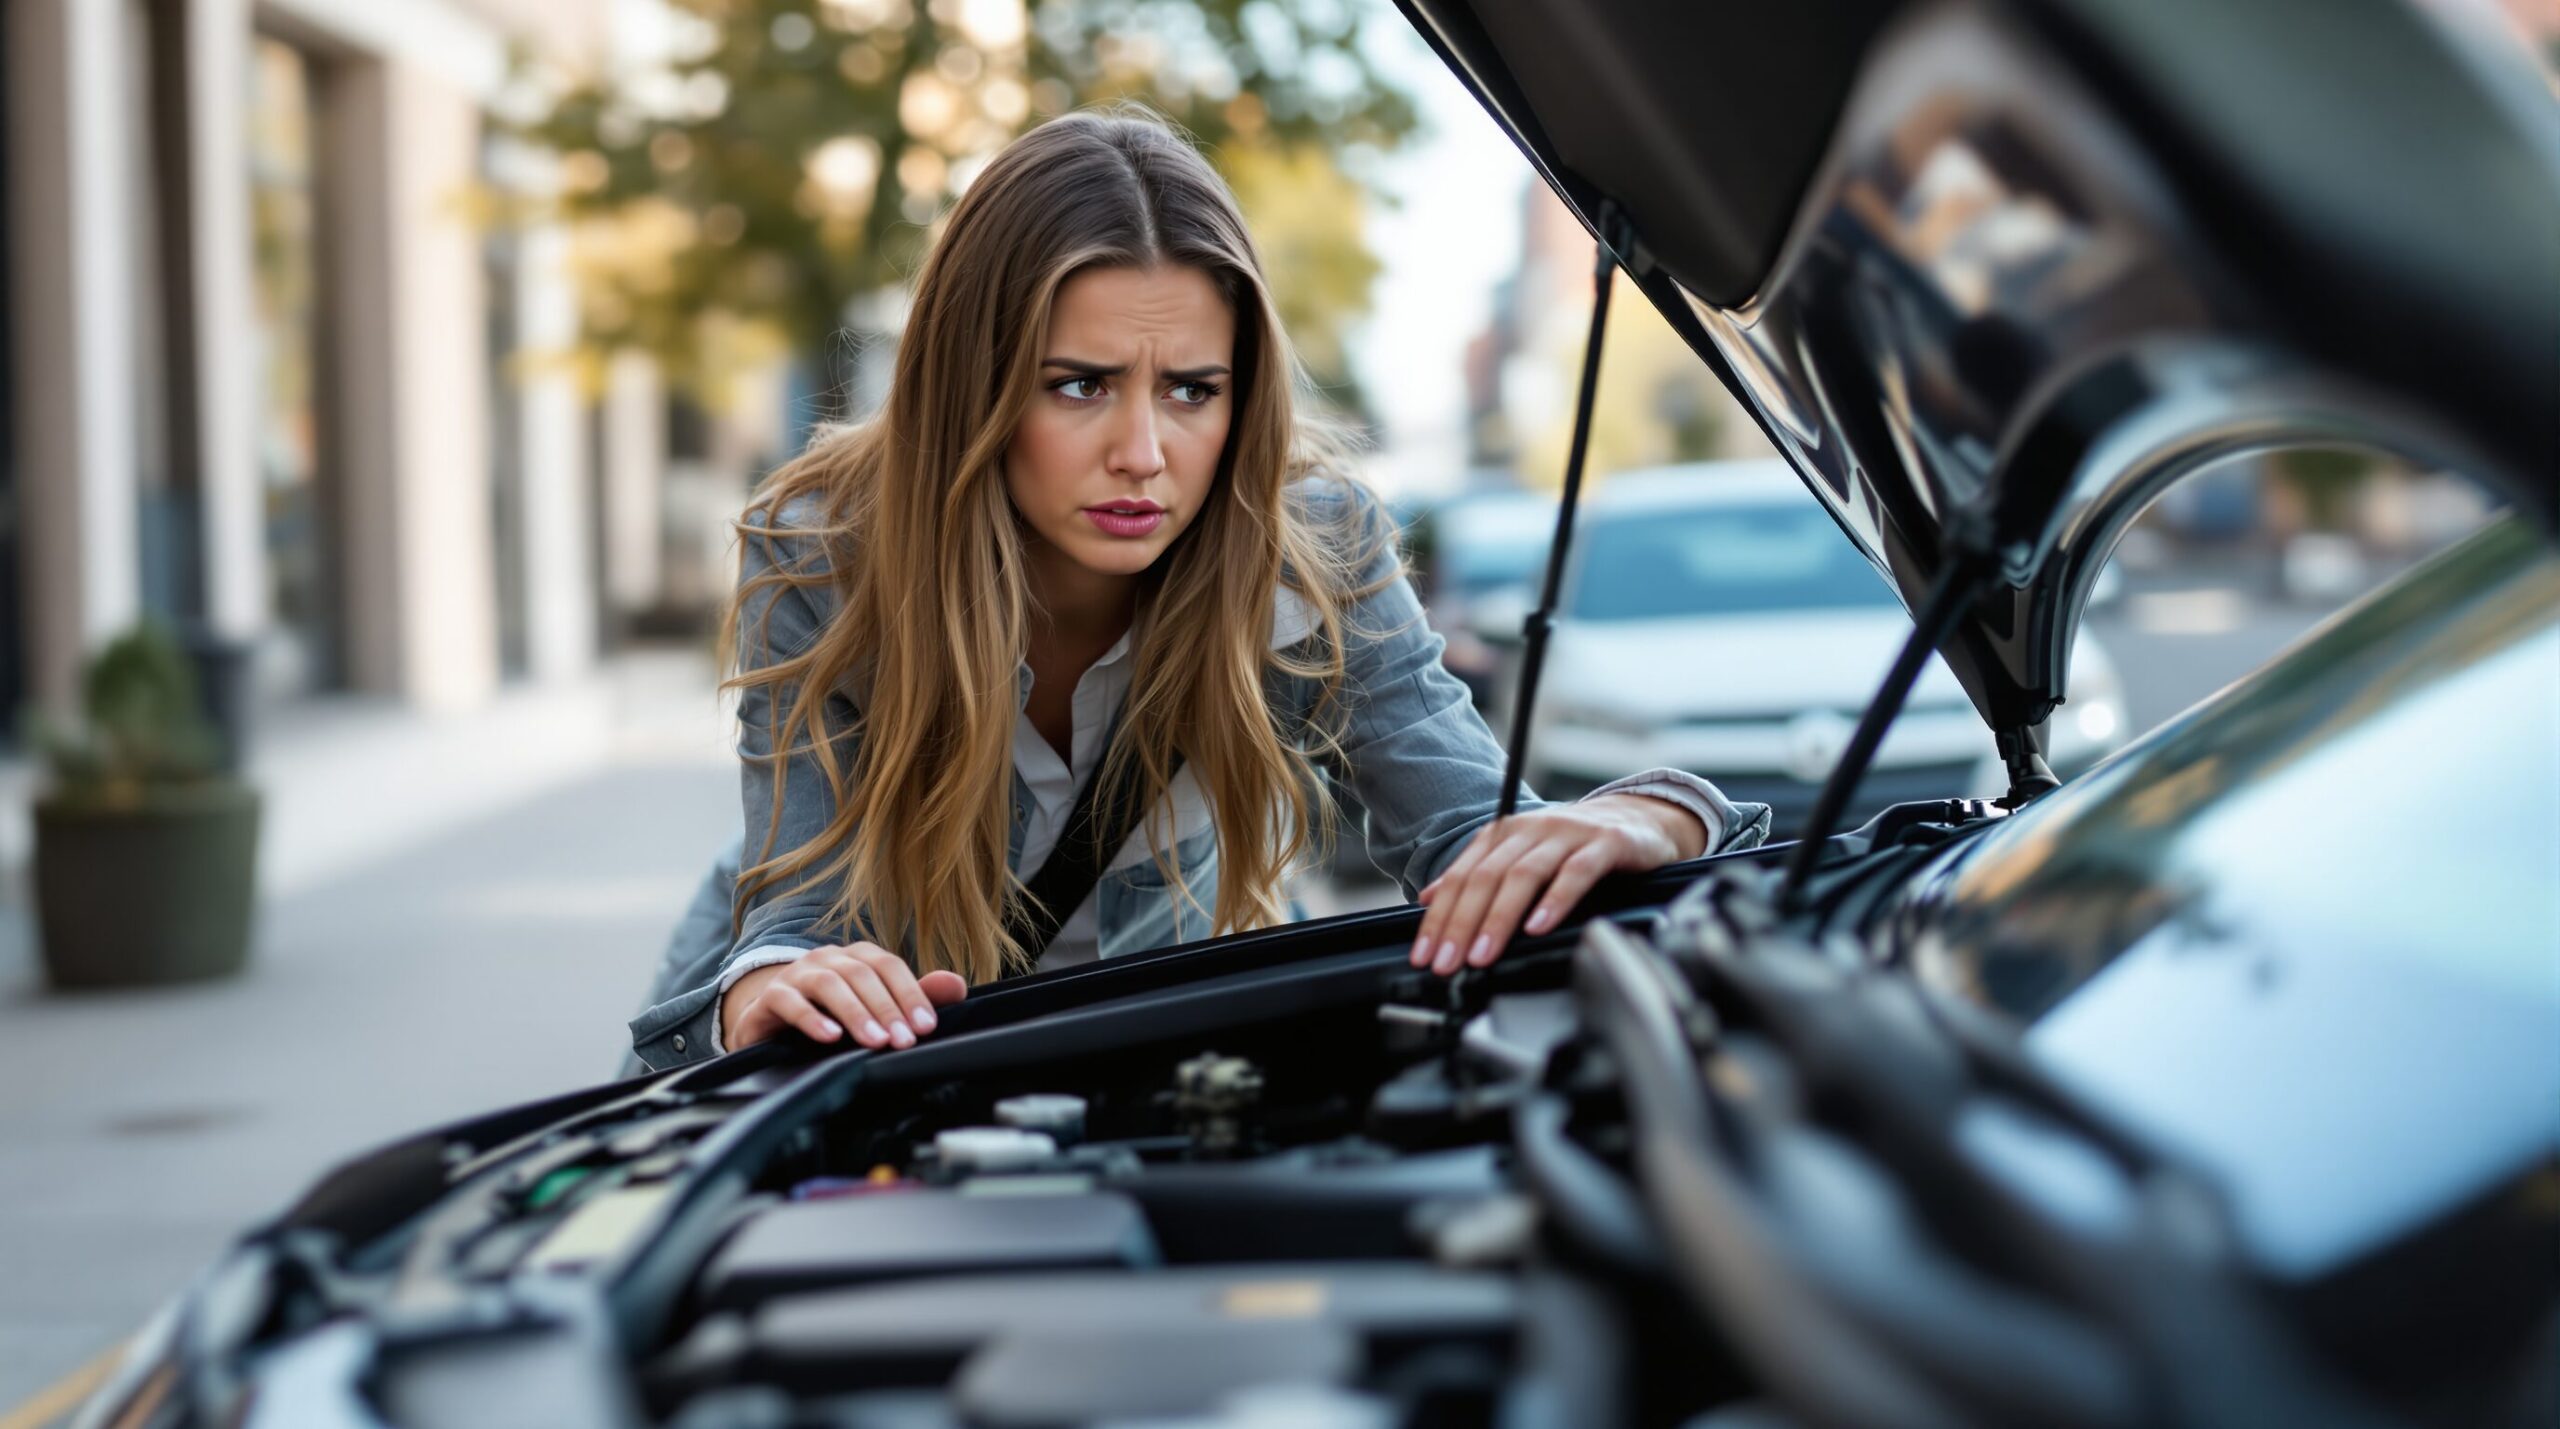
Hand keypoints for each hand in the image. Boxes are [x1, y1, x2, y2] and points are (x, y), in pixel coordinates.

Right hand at [721, 942, 969, 1051]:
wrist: (771, 1024)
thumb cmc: (831, 1016)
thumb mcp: (873, 1009)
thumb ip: (912, 997)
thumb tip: (956, 985)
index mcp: (856, 958)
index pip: (888, 966)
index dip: (910, 993)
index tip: (926, 1026)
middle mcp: (827, 958)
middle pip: (861, 974)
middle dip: (886, 1008)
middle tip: (903, 1040)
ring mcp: (796, 974)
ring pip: (828, 983)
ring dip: (855, 1013)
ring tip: (874, 1041)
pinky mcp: (770, 997)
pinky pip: (789, 1001)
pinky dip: (810, 1018)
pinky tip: (829, 1038)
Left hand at [1408, 795, 1705, 975]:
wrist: (1638, 820)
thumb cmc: (1575, 846)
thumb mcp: (1521, 856)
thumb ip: (1477, 875)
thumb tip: (1429, 897)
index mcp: (1504, 834)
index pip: (1462, 876)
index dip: (1439, 917)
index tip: (1424, 954)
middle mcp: (1531, 829)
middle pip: (1487, 877)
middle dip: (1462, 924)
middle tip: (1448, 962)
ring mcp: (1568, 834)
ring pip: (1524, 875)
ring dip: (1499, 918)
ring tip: (1483, 954)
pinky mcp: (1605, 844)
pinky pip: (1576, 872)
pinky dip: (1554, 901)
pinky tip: (1538, 928)